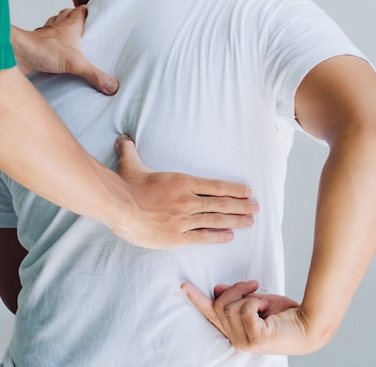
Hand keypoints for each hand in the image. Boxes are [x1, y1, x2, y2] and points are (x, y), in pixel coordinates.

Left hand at [11, 5, 118, 94]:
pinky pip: (47, 40)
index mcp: (70, 24)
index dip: (91, 11)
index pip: (82, 10)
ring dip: (64, 31)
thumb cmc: (41, 49)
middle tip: (89, 31)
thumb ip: (94, 74)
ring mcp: (46, 35)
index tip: (100, 16)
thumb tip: (112, 86)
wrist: (15, 52)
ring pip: (56, 26)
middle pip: (69, 15)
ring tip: (75, 42)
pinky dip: (53, 44)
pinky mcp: (37, 45)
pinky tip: (57, 54)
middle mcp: (58, 27)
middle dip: (78, 20)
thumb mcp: (75, 63)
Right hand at [114, 135, 256, 248]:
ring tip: (250, 222)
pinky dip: (218, 237)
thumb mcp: (130, 163)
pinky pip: (202, 237)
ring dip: (236, 220)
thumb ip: (131, 150)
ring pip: (217, 220)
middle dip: (242, 205)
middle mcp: (188, 201)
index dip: (235, 189)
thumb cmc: (126, 186)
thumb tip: (124, 138)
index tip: (248, 191)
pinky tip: (229, 236)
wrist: (119, 207)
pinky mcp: (177, 237)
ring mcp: (184, 220)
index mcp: (182, 182)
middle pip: (222, 203)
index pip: (217, 186)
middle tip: (256, 207)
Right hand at [182, 280, 325, 355]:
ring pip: (231, 307)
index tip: (183, 285)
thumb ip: (236, 297)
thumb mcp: (256, 300)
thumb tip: (217, 288)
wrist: (308, 323)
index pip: (210, 314)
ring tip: (264, 303)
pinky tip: (266, 309)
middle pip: (219, 305)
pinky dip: (256, 303)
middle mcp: (236, 340)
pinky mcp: (255, 339)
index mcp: (235, 331)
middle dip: (236, 290)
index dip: (196, 299)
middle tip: (253, 285)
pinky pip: (246, 310)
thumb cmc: (285, 314)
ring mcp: (245, 342)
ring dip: (250, 297)